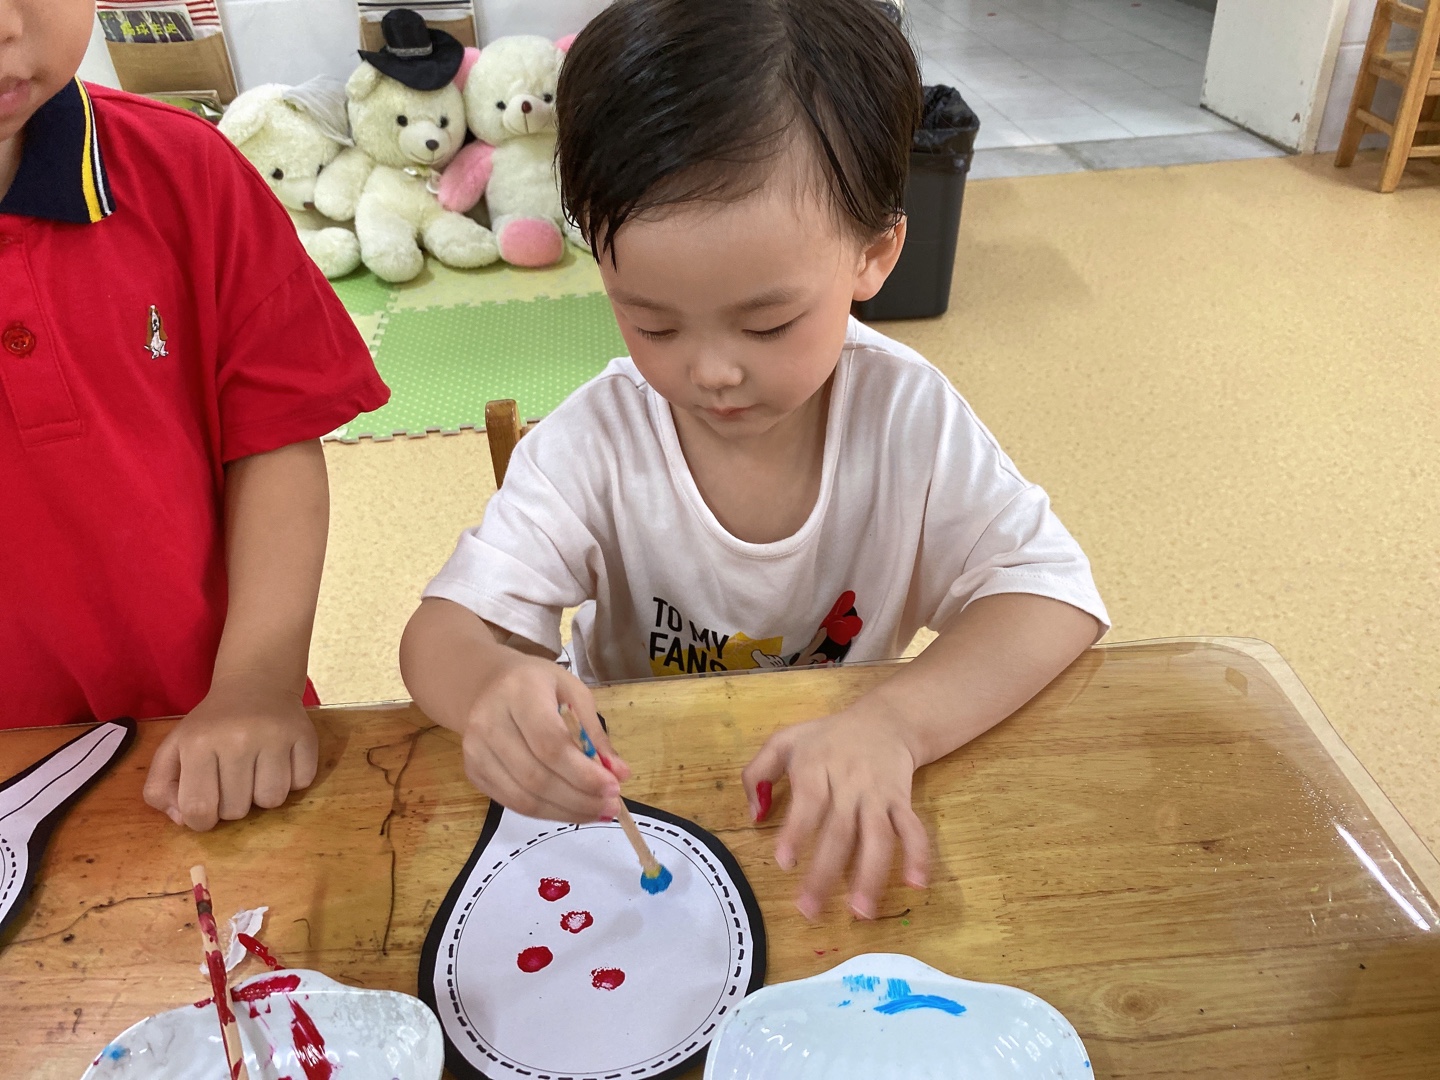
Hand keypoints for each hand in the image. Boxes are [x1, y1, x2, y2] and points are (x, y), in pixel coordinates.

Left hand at [143, 678, 317, 830]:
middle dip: (233, 805)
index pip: (198, 809)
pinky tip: (281, 761)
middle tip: (233, 780)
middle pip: (236, 811)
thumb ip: (160, 788)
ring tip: (257, 772)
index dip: (201, 822)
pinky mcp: (305, 736)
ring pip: (272, 801)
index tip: (207, 810)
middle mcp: (238, 739)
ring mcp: (275, 737)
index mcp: (198, 743)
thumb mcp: (173, 748)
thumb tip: (182, 819)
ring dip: (263, 795)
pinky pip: (302, 783)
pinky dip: (292, 780)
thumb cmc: (212, 724)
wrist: (255, 684)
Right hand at [459, 651, 630, 821]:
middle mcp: (489, 723)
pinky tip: (570, 809)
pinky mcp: (473, 773)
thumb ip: (594, 732)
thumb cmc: (537, 685)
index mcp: (519, 693)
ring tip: (596, 811)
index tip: (614, 787)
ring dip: (565, 812)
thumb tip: (619, 773)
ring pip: (523, 798)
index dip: (583, 773)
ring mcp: (476, 751)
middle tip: (610, 806)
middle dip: (579, 798)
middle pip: (536, 777)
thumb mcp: (573, 693)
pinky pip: (512, 803)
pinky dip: (546, 813)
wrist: (486, 686)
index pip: (550, 743)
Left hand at [743, 705, 928, 920]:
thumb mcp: (784, 741)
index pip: (809, 800)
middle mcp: (849, 782)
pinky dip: (918, 855)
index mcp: (817, 766)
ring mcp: (879, 794)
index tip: (785, 862)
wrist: (885, 721)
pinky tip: (915, 883)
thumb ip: (757, 774)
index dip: (797, 831)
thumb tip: (755, 817)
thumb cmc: (826, 738)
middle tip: (810, 909)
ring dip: (871, 875)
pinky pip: (913, 828)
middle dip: (826, 872)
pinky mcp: (902, 802)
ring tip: (862, 911)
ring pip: (878, 836)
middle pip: (840, 830)